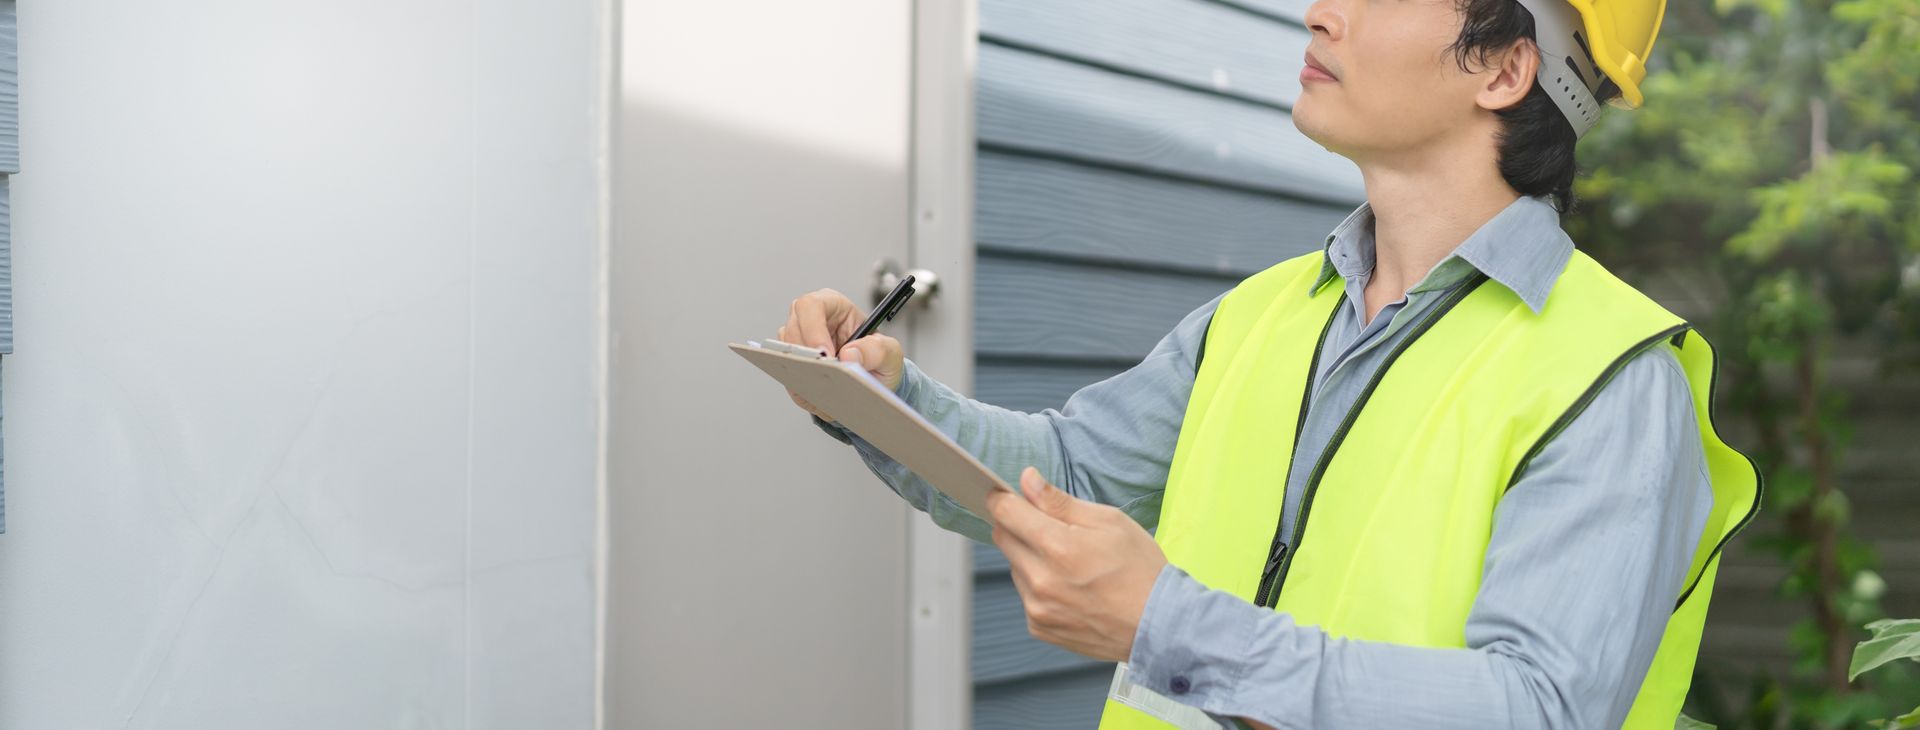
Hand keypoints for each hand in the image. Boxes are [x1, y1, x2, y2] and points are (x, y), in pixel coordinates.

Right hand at [778, 288, 904, 421]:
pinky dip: (801, 389)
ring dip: (801, 373)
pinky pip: (787, 376)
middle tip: (821, 375)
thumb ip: (877, 350)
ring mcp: (799, 342)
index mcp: (834, 306)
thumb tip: (849, 354)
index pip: (812, 306)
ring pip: (784, 353)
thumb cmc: (880, 358)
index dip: (813, 329)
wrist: (874, 381)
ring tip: (825, 390)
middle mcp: (811, 320)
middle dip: (804, 355)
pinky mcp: (794, 364)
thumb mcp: (890, 353)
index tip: (825, 355)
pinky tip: (819, 399)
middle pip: (791, 329)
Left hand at [986, 467, 1168, 662]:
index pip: (1006, 512)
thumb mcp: (1109, 521)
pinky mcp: (1040, 627)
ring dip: (1030, 558)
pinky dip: (1039, 586)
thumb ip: (1060, 502)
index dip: (1002, 497)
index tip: (1003, 493)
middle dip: (1018, 526)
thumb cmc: (1140, 569)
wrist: (1159, 625)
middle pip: (1003, 538)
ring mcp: (1038, 608)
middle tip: (1050, 528)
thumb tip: (1027, 480)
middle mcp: (1041, 580)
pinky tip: (1070, 588)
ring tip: (1070, 564)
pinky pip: (1025, 595)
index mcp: (1058, 547)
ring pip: (1014, 567)